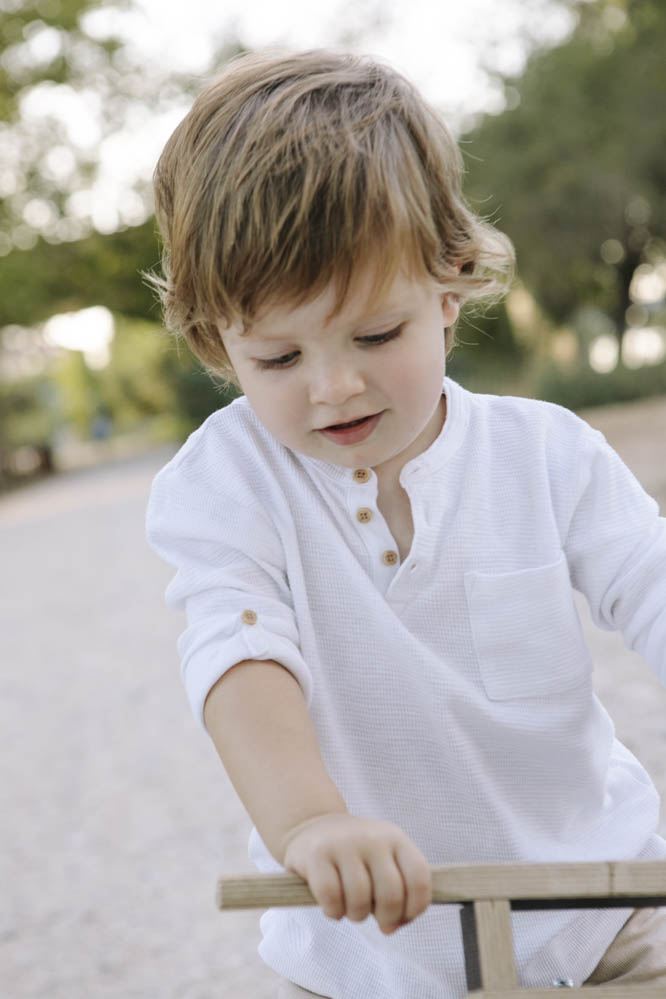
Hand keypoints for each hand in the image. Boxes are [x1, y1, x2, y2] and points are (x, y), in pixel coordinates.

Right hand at [281, 813, 431, 933]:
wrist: (315, 829)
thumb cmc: (357, 859)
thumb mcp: (384, 866)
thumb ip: (398, 896)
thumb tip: (389, 928)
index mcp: (396, 839)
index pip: (419, 879)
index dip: (414, 908)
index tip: (400, 916)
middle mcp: (373, 837)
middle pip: (391, 894)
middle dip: (385, 917)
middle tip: (373, 915)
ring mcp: (344, 843)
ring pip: (360, 899)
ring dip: (357, 916)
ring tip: (351, 909)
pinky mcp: (317, 853)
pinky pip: (331, 897)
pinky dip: (333, 912)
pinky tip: (332, 906)